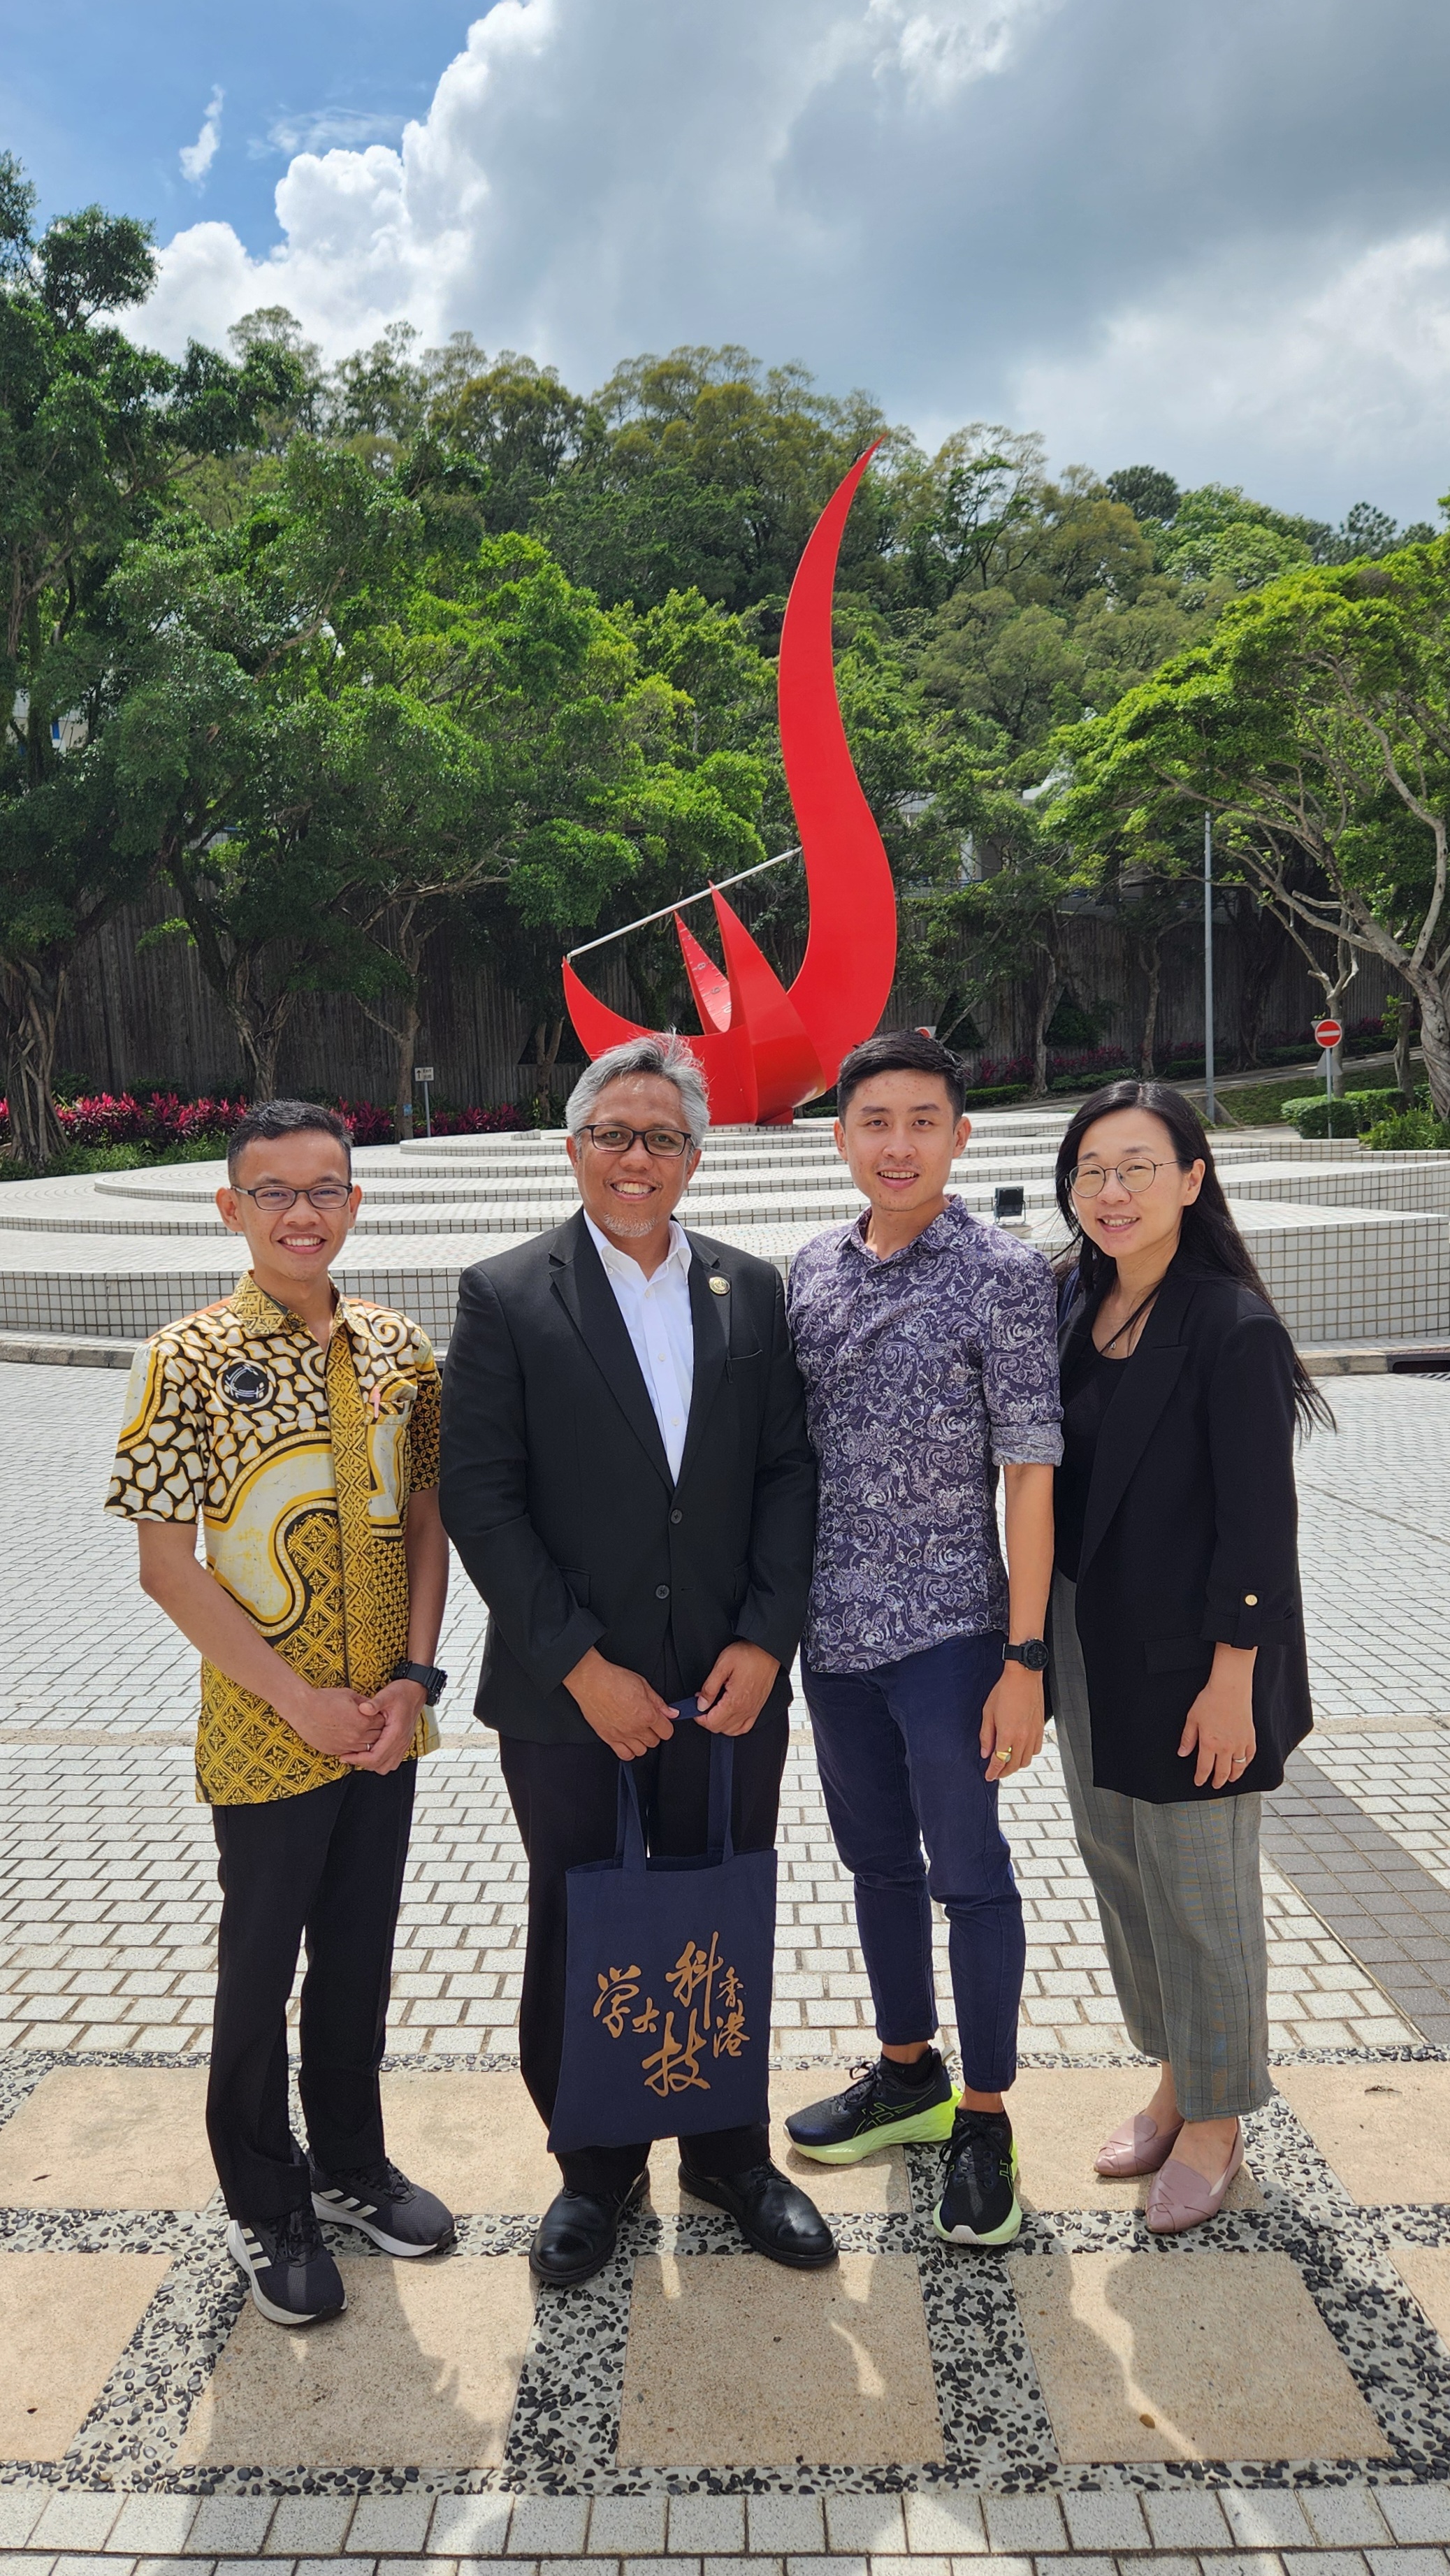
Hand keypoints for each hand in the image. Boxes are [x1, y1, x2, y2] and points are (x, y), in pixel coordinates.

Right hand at [280, 1684, 376, 1762]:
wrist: (303, 1709)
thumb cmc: (324, 1699)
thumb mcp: (349, 1695)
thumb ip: (364, 1702)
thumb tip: (372, 1705)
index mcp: (363, 1721)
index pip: (382, 1723)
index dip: (380, 1718)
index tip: (377, 1715)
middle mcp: (356, 1737)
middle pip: (376, 1738)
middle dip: (377, 1731)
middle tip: (373, 1724)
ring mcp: (345, 1746)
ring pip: (365, 1749)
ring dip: (366, 1741)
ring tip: (363, 1732)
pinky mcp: (334, 1751)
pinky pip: (350, 1753)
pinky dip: (353, 1747)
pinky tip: (351, 1739)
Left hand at [350, 1679, 427, 1772]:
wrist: (416, 1692)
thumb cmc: (403, 1693)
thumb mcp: (387, 1694)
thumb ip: (374, 1703)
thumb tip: (362, 1708)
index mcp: (396, 1733)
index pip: (376, 1757)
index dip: (358, 1759)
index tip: (346, 1756)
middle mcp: (401, 1742)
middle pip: (380, 1765)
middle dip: (362, 1763)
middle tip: (349, 1756)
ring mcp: (403, 1745)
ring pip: (387, 1767)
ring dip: (372, 1764)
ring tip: (360, 1754)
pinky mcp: (402, 1744)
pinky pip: (392, 1762)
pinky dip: (381, 1761)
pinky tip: (372, 1751)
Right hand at [564, 1647, 675, 1759]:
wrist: (591, 1681)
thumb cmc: (614, 1679)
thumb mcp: (643, 1685)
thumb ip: (659, 1703)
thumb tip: (672, 1713)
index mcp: (647, 1714)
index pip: (667, 1732)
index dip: (666, 1726)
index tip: (662, 1721)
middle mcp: (635, 1728)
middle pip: (654, 1742)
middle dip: (654, 1733)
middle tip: (648, 1722)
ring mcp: (621, 1735)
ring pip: (641, 1751)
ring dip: (641, 1742)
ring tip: (637, 1731)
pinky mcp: (608, 1738)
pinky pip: (624, 1755)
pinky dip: (628, 1751)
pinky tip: (627, 1740)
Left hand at [696, 1640, 778, 1736]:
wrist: (768, 1650)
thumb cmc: (748, 1654)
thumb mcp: (722, 1665)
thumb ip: (709, 1687)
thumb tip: (701, 1704)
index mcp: (735, 1701)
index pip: (712, 1722)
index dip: (699, 1717)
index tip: (694, 1708)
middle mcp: (745, 1709)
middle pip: (720, 1728)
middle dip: (707, 1719)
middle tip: (702, 1704)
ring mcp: (753, 1710)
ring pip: (732, 1730)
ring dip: (719, 1723)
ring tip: (713, 1709)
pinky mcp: (758, 1707)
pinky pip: (745, 1727)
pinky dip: (734, 1726)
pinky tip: (728, 1717)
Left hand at [980, 1661, 1044, 1779]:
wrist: (1023, 1677)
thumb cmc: (1004, 1691)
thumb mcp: (988, 1713)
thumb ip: (986, 1735)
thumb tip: (985, 1753)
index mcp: (1007, 1734)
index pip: (999, 1761)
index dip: (993, 1772)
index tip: (989, 1776)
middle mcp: (1022, 1737)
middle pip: (1014, 1765)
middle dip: (1004, 1772)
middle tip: (997, 1773)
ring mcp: (1033, 1734)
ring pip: (1026, 1760)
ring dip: (1016, 1765)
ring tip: (1008, 1763)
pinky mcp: (1040, 1729)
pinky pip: (1036, 1750)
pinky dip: (1028, 1755)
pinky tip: (1021, 1751)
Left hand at [1179, 1655, 1256, 1789]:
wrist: (1230, 1689)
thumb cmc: (1210, 1701)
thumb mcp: (1192, 1719)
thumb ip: (1188, 1739)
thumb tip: (1182, 1754)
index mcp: (1209, 1744)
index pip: (1204, 1768)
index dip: (1201, 1778)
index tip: (1199, 1782)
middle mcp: (1226, 1748)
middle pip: (1222, 1772)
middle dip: (1217, 1782)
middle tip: (1214, 1785)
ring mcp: (1240, 1744)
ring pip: (1238, 1768)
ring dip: (1232, 1776)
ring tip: (1228, 1779)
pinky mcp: (1250, 1738)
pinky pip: (1249, 1757)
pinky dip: (1245, 1764)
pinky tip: (1242, 1765)